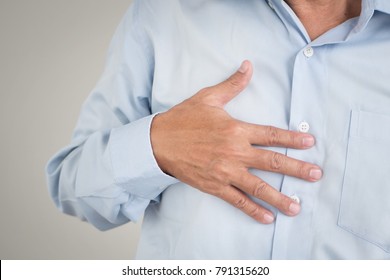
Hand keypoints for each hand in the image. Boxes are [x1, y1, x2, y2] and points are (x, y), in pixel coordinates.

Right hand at [150, 60, 321, 223]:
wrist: (158, 142)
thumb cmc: (183, 119)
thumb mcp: (208, 98)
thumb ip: (232, 84)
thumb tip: (248, 66)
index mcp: (236, 130)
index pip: (271, 134)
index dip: (293, 139)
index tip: (310, 143)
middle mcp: (234, 152)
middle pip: (272, 162)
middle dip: (296, 169)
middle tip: (316, 175)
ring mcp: (225, 171)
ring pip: (258, 187)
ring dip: (279, 197)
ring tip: (297, 206)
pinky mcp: (214, 186)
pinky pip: (237, 200)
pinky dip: (252, 210)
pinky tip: (267, 218)